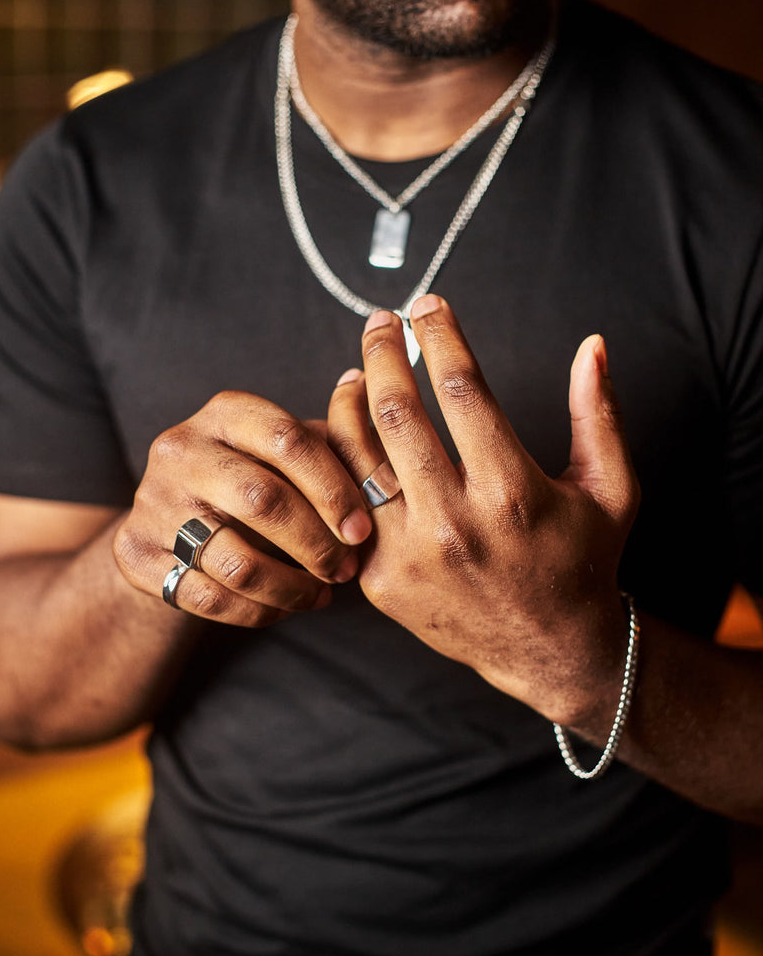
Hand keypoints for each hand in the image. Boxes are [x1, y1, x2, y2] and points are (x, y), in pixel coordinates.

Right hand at [114, 392, 371, 625]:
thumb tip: (391, 455)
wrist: (168, 522)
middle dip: (316, 543)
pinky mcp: (134, 552)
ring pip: (236, 559)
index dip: (334, 489)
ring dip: (291, 587)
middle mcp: (181, 448)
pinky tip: (284, 608)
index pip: (289, 440)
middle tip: (347, 571)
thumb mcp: (288, 456)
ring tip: (321, 595)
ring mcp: (152, 501)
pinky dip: (257, 611)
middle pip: (262, 500)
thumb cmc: (254, 480)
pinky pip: (209, 597)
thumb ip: (339, 452)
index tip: (363, 530)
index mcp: (226, 412)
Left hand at [327, 295, 639, 724]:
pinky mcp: (381, 580)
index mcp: (511, 490)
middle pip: (395, 413)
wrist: (550, 651)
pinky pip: (347, 506)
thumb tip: (592, 346)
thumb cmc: (584, 561)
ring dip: (350, 402)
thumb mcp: (612, 490)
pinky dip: (343, 464)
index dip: (441, 336)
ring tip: (358, 373)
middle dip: (383, 353)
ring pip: (356, 457)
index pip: (461, 389)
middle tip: (381, 322)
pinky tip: (351, 435)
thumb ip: (599, 415)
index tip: (430, 304)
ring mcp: (410, 554)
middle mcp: (454, 522)